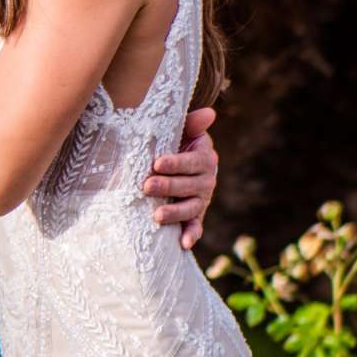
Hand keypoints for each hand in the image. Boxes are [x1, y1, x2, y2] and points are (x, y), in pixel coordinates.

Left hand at [144, 105, 219, 249]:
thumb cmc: (177, 143)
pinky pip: (196, 227)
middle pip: (189, 186)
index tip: (157, 162)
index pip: (192, 162)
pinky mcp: (195, 216)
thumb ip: (192, 123)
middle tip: (147, 186)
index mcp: (205, 158)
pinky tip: (183, 244)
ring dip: (175, 213)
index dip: (175, 163)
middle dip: (168, 187)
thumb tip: (209, 113)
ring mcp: (201, 200)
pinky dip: (191, 235)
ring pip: (191, 208)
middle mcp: (207, 181)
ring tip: (157, 216)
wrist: (180, 164)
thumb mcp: (184, 131)